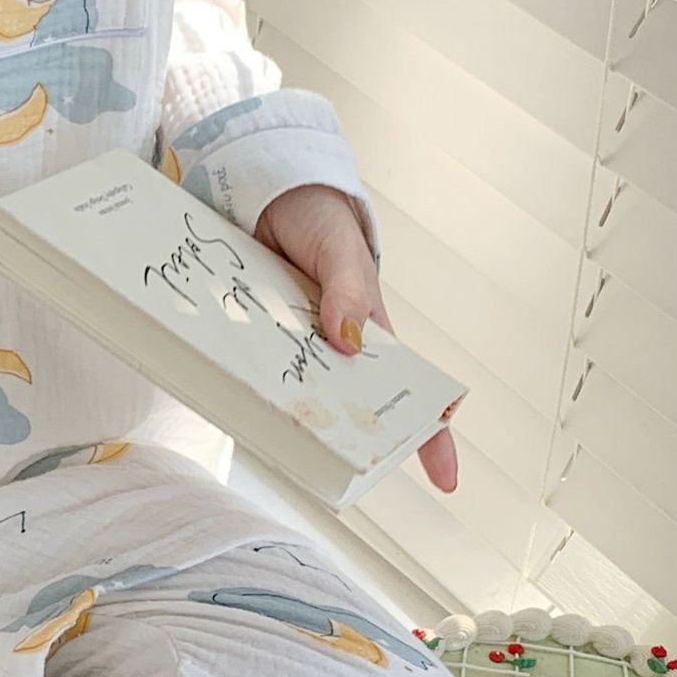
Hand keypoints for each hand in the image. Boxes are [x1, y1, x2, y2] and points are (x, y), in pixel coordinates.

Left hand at [258, 184, 458, 493]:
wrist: (270, 195)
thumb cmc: (322, 222)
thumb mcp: (341, 252)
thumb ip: (348, 291)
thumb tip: (348, 340)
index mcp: (373, 333)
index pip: (410, 391)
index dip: (429, 435)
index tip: (445, 481)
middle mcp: (334, 348)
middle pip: (348, 408)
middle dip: (346, 441)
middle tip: (335, 469)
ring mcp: (293, 348)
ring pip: (296, 396)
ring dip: (288, 415)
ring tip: (279, 438)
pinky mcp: (256, 338)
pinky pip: (252, 370)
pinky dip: (245, 384)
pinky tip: (231, 396)